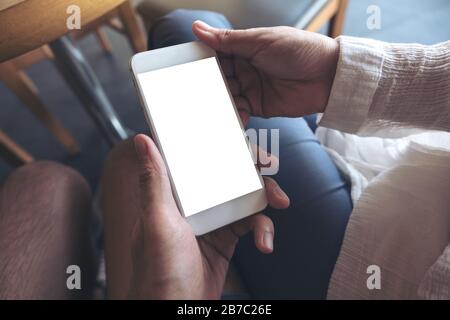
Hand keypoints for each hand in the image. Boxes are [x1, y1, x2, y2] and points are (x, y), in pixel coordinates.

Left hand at [128, 134, 289, 298]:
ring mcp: (210, 221)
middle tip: (270, 164)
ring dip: (264, 197)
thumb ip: (153, 182)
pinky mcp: (224, 239)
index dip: (220, 144)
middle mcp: (192, 204)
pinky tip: (265, 241)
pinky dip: (262, 229)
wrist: (177, 311)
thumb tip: (142, 141)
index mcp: (173, 193)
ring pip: (243, 196)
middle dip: (252, 167)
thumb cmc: (159, 273)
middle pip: (226, 173)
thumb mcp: (158, 222)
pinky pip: (249, 224)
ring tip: (279, 202)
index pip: (198, 158)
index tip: (241, 137)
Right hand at [192, 21, 338, 123]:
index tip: (184, 68)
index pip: (215, 53)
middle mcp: (245, 67)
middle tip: (190, 93)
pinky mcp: (258, 106)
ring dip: (216, 102)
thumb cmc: (299, 50)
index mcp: (244, 47)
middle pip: (217, 77)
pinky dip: (232, 114)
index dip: (201, 61)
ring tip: (205, 108)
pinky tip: (226, 116)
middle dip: (206, 85)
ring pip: (225, 96)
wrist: (328, 76)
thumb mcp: (261, 41)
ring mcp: (251, 87)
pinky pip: (239, 111)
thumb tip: (198, 28)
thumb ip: (228, 40)